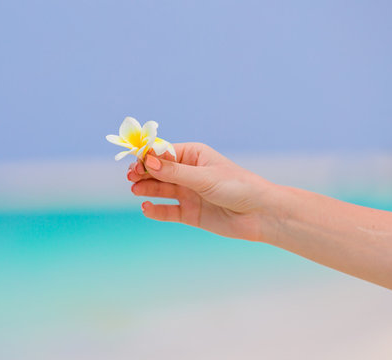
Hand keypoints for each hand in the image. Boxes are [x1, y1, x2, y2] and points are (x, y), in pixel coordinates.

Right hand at [126, 142, 277, 241]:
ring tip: (135, 190)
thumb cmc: (238, 187)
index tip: (134, 161)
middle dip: (143, 172)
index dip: (147, 156)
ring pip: (160, 189)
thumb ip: (175, 173)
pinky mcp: (190, 213)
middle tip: (130, 176)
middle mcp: (189, 173)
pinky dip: (156, 210)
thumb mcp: (204, 177)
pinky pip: (168, 210)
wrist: (260, 215)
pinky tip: (146, 207)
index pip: (164, 152)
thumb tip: (148, 161)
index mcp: (194, 155)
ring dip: (146, 188)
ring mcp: (188, 193)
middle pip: (158, 171)